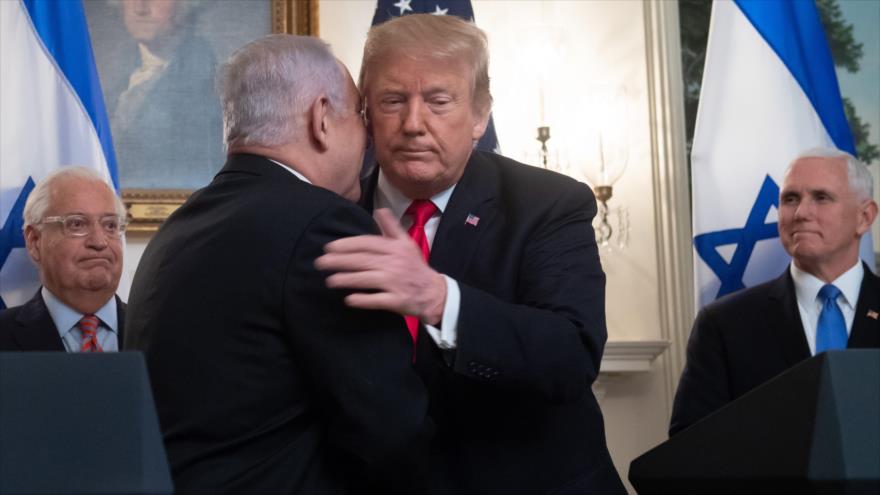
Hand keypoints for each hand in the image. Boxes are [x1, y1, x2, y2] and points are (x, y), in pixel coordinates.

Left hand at [315, 208, 446, 324]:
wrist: (434, 293)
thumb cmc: (415, 267)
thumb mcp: (407, 243)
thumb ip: (391, 227)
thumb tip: (379, 210)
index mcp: (395, 248)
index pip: (367, 243)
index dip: (347, 245)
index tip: (329, 247)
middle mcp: (394, 263)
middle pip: (362, 260)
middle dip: (339, 261)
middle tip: (320, 263)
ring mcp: (395, 283)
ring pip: (366, 279)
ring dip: (346, 279)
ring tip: (330, 280)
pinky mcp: (397, 300)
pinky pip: (376, 300)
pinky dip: (362, 300)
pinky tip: (349, 299)